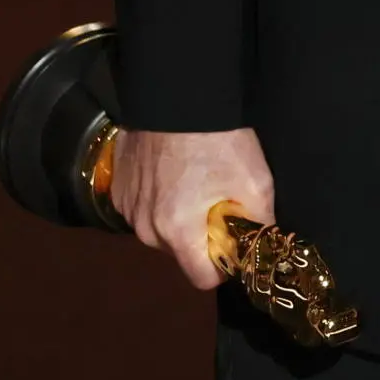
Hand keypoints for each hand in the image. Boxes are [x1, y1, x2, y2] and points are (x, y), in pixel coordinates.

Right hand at [110, 126, 274, 290]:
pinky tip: (173, 174)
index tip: (235, 245)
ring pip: (160, 232)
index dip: (224, 267)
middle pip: (181, 254)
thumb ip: (261, 224)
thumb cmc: (220, 141)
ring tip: (195, 184)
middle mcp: (145, 229)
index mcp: (178, 232)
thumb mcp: (256, 183)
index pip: (202, 279)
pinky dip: (159, 201)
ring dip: (178, 220)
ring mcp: (127, 210)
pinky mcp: (116, 191)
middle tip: (219, 205)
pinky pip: (142, 211)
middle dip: (201, 239)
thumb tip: (263, 247)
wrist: (178, 100)